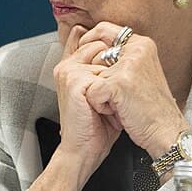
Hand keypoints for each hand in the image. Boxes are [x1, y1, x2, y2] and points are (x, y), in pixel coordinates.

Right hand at [51, 24, 122, 184]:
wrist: (84, 150)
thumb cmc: (97, 124)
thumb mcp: (104, 91)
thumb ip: (107, 69)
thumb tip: (124, 48)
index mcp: (70, 66)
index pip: (90, 41)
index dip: (109, 51)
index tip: (115, 74)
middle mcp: (67, 65)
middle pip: (103, 45)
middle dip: (115, 68)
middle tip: (109, 97)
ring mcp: (69, 72)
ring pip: (107, 58)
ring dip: (115, 81)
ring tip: (107, 103)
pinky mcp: (74, 81)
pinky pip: (106, 74)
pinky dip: (112, 93)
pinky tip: (104, 109)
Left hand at [77, 22, 187, 159]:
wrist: (165, 130)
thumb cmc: (151, 106)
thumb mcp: (141, 72)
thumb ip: (122, 56)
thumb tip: (89, 42)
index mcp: (142, 44)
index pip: (104, 29)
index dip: (90, 42)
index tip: (86, 58)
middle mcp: (137, 49)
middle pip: (93, 50)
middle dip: (93, 72)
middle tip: (110, 91)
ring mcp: (128, 65)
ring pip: (91, 73)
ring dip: (97, 91)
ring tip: (116, 102)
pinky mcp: (119, 83)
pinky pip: (92, 91)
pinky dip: (99, 105)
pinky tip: (116, 111)